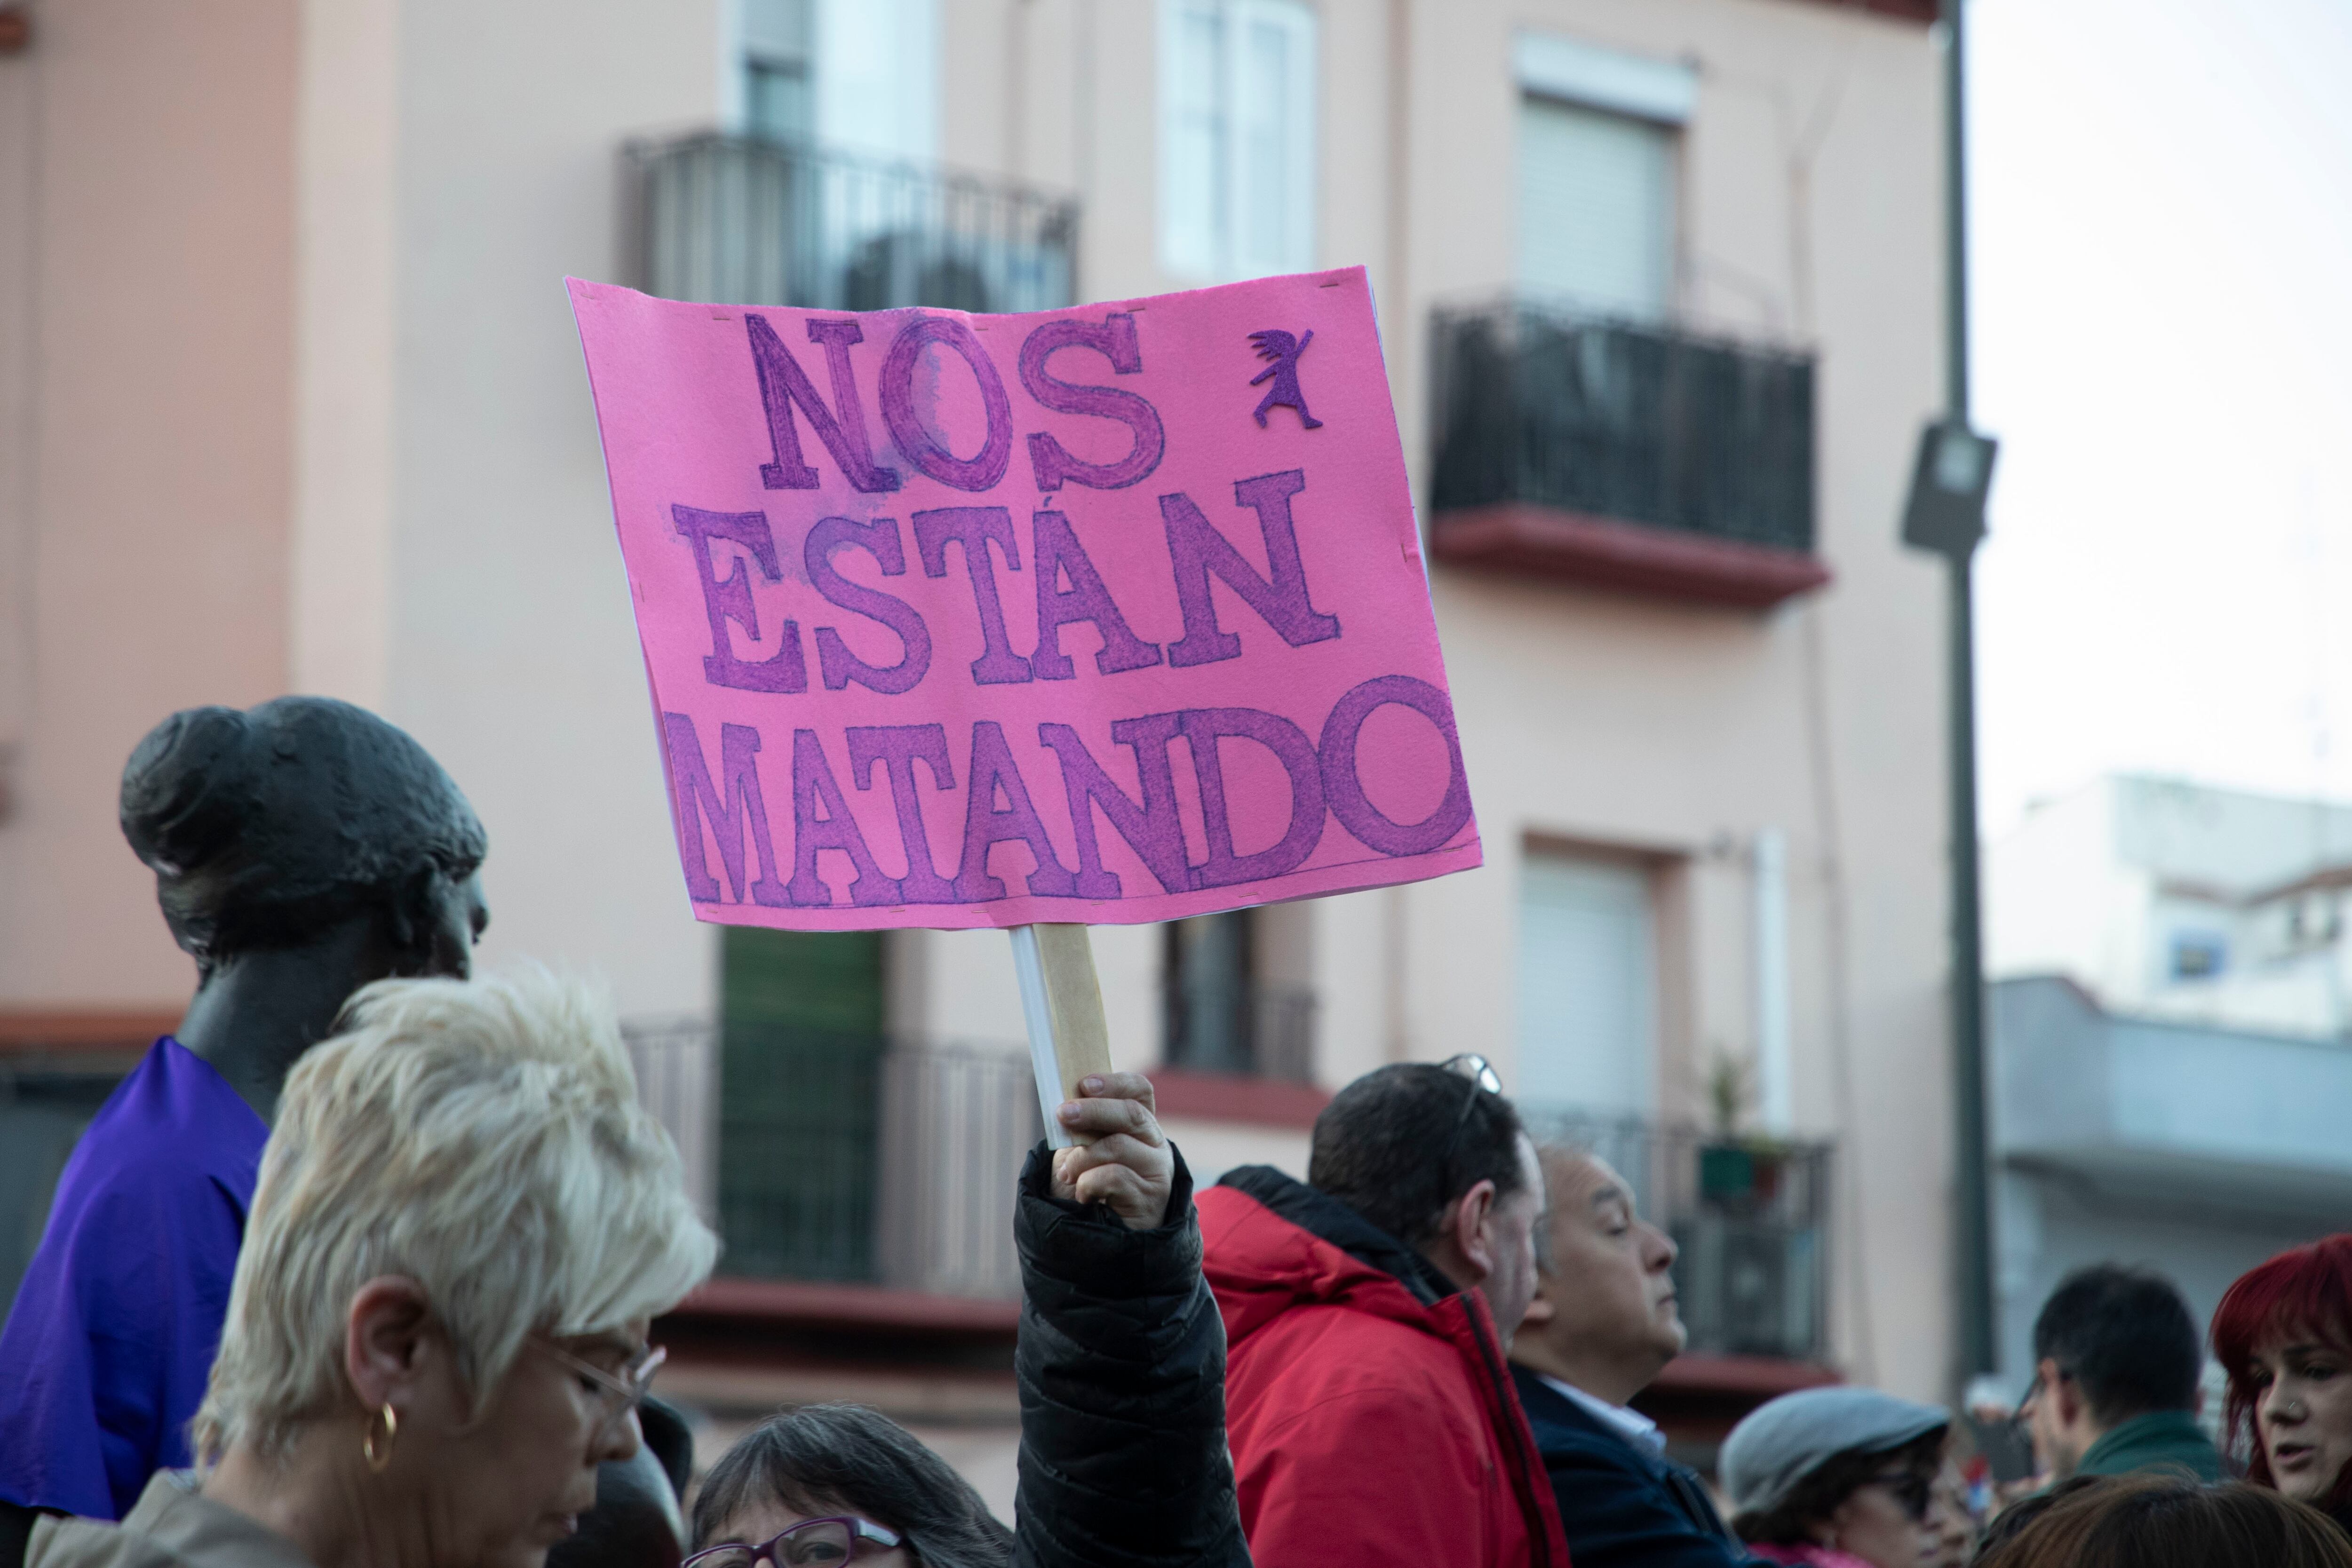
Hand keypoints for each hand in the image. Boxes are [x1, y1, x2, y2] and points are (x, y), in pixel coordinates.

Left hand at [1049, 1072, 1173, 1230]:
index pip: (1139, 1091)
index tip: (1084, 1084)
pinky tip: (1083, 1195)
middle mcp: (1155, 1143)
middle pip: (1132, 1114)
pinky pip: (1114, 1177)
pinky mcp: (1151, 1198)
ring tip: (1066, 1174)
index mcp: (1139, 1125)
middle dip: (1093, 1111)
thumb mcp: (1082, 1151)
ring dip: (1082, 1158)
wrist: (1099, 1238)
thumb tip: (1067, 1106)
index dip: (1114, 1083)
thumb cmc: (1089, 1187)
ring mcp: (1157, 1170)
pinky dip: (1088, 1183)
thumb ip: (1081, 1129)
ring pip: (1118, 1145)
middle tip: (1063, 1114)